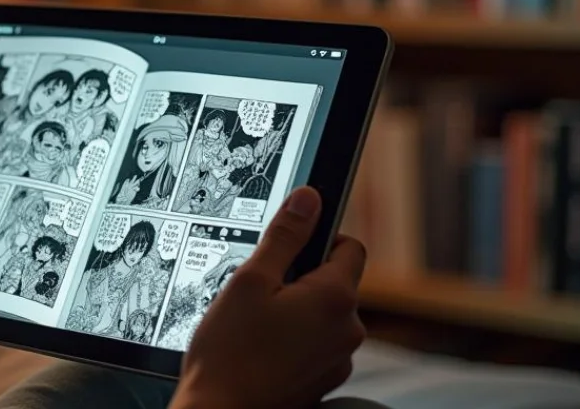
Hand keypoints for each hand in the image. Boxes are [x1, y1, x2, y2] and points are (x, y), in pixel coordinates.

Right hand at [172, 187, 367, 408]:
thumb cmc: (229, 352)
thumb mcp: (250, 280)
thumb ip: (285, 235)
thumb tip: (309, 198)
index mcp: (336, 298)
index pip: (350, 246)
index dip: (320, 238)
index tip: (288, 247)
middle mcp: (348, 330)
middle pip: (336, 282)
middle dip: (302, 278)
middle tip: (259, 289)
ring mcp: (339, 359)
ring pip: (324, 315)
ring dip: (298, 310)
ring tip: (255, 322)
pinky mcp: (324, 380)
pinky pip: (317, 344)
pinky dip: (296, 340)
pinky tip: (261, 347)